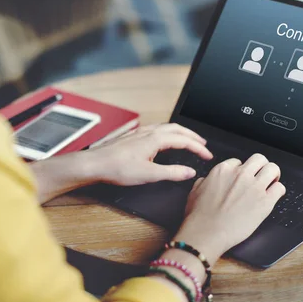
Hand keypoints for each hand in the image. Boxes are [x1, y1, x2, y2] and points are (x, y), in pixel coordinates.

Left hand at [87, 123, 212, 185]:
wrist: (95, 164)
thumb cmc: (117, 169)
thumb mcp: (149, 175)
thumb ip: (172, 173)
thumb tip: (189, 172)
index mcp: (155, 139)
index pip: (184, 140)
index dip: (198, 148)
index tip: (208, 155)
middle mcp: (149, 132)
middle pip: (178, 129)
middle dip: (193, 136)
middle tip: (203, 145)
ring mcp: (140, 132)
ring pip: (167, 127)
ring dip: (181, 133)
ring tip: (188, 140)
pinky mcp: (133, 136)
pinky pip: (157, 129)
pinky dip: (168, 132)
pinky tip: (164, 139)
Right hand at [174, 154, 285, 265]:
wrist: (207, 233)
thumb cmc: (199, 216)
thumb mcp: (195, 191)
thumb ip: (204, 181)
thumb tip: (207, 180)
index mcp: (223, 170)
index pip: (239, 162)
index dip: (242, 170)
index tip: (243, 178)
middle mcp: (240, 175)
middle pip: (259, 159)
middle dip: (261, 167)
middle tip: (261, 176)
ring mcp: (254, 187)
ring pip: (273, 168)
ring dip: (273, 175)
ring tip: (271, 183)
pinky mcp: (265, 202)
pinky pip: (280, 188)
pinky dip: (278, 191)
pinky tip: (273, 196)